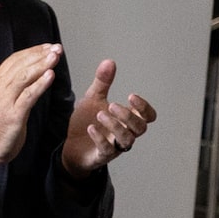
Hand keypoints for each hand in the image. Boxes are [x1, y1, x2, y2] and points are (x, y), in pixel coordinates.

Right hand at [0, 42, 62, 168]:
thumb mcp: (3, 98)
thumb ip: (13, 84)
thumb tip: (32, 71)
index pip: (15, 60)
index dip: (33, 51)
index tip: (48, 46)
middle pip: (21, 65)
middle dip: (40, 54)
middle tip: (56, 48)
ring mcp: (5, 100)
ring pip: (24, 76)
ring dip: (41, 65)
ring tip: (55, 57)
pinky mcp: (14, 114)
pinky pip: (28, 95)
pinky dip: (40, 84)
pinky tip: (50, 76)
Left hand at [61, 59, 156, 173]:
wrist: (70, 145)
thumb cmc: (86, 122)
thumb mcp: (93, 99)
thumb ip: (103, 83)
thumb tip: (110, 62)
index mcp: (127, 119)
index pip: (148, 116)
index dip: (144, 107)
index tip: (131, 96)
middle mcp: (125, 133)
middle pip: (141, 128)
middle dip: (128, 116)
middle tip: (112, 105)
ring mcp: (115, 145)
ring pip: (127, 140)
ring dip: (116, 126)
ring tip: (99, 114)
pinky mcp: (102, 155)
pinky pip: (108, 150)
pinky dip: (100, 138)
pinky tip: (91, 128)